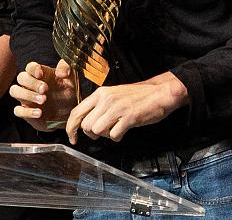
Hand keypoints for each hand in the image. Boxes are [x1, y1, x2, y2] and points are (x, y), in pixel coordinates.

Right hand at [8, 60, 77, 130]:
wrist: (68, 112)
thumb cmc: (68, 92)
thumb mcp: (72, 78)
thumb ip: (67, 69)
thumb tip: (60, 72)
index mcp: (40, 74)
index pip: (30, 67)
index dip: (33, 69)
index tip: (40, 73)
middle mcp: (31, 84)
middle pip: (21, 77)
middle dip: (31, 83)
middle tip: (45, 89)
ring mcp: (26, 98)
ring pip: (15, 91)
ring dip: (27, 95)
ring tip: (43, 100)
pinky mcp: (26, 112)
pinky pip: (17, 110)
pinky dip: (26, 112)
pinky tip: (39, 113)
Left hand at [65, 71, 187, 144]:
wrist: (160, 93)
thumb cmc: (138, 96)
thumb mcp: (113, 95)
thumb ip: (99, 106)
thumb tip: (86, 123)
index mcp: (100, 93)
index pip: (76, 112)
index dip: (71, 128)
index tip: (72, 138)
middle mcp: (106, 99)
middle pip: (86, 125)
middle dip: (93, 133)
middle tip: (105, 131)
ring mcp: (117, 108)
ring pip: (97, 131)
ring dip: (105, 135)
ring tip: (116, 128)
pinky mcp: (128, 118)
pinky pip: (113, 135)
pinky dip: (117, 137)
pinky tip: (124, 131)